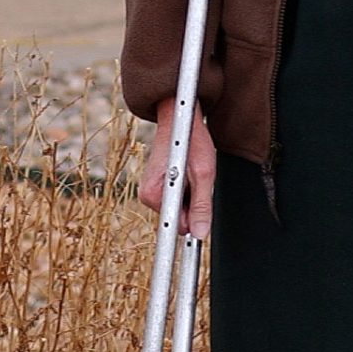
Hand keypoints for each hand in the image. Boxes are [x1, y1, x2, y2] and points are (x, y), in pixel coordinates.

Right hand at [140, 95, 217, 240]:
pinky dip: (187, 191)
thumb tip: (200, 233)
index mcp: (153, 194)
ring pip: (180, 209)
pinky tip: (189, 173)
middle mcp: (148, 195)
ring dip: (191, 197)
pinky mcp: (158, 187)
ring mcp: (152, 191)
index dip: (192, 224)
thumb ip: (201, 205)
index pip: (175, 226)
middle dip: (193, 205)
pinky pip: (177, 200)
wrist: (180, 118)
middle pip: (179, 218)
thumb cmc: (190, 140)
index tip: (202, 225)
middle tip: (199, 180)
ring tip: (194, 173)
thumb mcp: (203, 173)